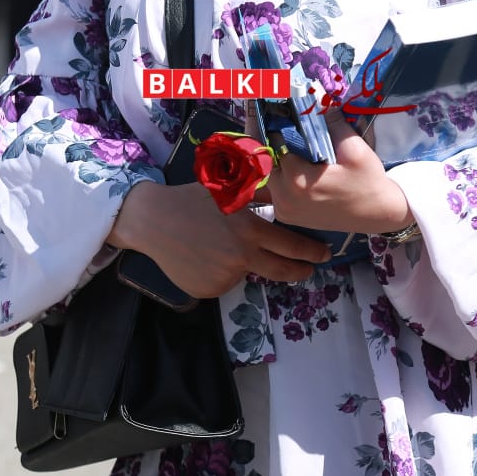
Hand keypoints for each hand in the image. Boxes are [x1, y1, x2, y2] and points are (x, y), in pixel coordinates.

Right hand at [108, 179, 330, 298]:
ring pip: (247, 274)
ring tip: (223, 246)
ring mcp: (224, 277)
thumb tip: (285, 185)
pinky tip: (205, 257)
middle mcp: (240, 257)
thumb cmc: (192, 199)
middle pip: (282, 271)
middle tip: (309, 269)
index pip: (292, 246)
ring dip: (247, 264)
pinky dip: (221, 273)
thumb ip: (259, 191)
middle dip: (301, 270)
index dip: (311, 252)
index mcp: (249, 230)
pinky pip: (224, 283)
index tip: (324, 254)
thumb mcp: (229, 188)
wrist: (152, 220)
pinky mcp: (208, 290)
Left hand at [260, 109, 411, 233]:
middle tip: (280, 125)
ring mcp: (284, 210)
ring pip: (269, 176)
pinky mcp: (287, 217)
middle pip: (268, 161)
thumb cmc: (368, 182)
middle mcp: (284, 197)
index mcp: (298, 180)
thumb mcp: (354, 150)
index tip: (275, 110)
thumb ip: (332, 124)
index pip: (275, 144)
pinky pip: (275, 191)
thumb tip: (316, 101)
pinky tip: (294, 166)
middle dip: (274, 143)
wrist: (378, 214)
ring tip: (288, 144)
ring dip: (276, 161)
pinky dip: (281, 178)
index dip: (276, 126)